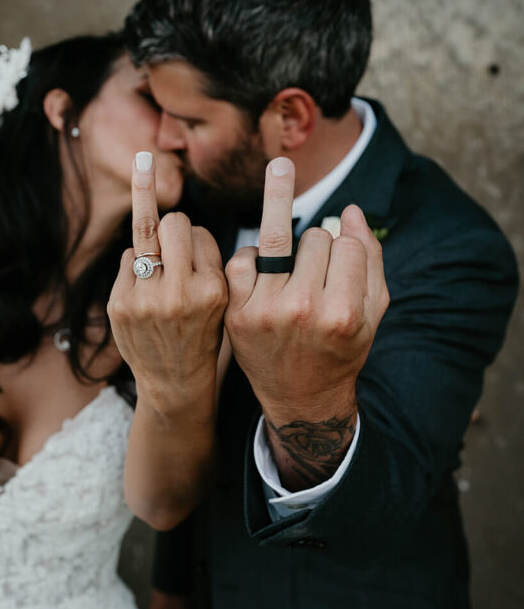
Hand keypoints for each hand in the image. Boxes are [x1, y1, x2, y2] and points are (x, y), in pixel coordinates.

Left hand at [108, 152, 227, 416]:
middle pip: (173, 222)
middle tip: (172, 237)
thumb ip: (203, 260)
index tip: (196, 254)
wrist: (175, 381)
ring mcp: (146, 300)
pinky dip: (135, 265)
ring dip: (152, 236)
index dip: (196, 239)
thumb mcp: (219, 298)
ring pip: (145, 232)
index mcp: (212, 289)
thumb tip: (172, 218)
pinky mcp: (120, 304)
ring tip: (148, 204)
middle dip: (173, 226)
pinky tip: (143, 287)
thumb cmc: (200, 330)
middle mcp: (180, 293)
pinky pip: (127, 256)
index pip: (199, 232)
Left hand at [224, 157, 388, 487]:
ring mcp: (266, 311)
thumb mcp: (371, 312)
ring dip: (288, 241)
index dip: (347, 244)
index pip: (347, 244)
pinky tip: (264, 267)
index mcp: (342, 313)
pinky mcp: (238, 313)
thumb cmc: (340, 349)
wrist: (301, 398)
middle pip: (315, 238)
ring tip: (288, 239)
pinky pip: (241, 258)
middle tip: (318, 268)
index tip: (344, 256)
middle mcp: (303, 311)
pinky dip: (252, 256)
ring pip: (278, 238)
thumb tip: (351, 210)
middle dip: (319, 245)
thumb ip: (370, 258)